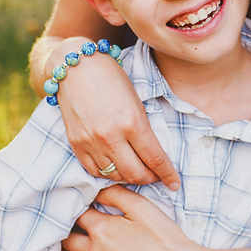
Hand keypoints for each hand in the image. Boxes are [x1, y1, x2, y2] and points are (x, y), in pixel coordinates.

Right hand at [55, 48, 179, 189]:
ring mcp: (91, 142)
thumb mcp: (136, 101)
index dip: (167, 175)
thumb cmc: (111, 79)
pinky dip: (107, 173)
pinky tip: (115, 167)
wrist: (77, 67)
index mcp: (132, 122)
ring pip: (115, 176)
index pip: (155, 159)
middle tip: (156, 176)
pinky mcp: (76, 144)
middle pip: (135, 174)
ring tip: (136, 170)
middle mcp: (111, 136)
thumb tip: (154, 155)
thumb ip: (143, 129)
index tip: (174, 183)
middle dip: (150, 179)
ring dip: (129, 177)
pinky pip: (94, 171)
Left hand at [57, 186, 202, 250]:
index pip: (77, 213)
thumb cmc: (163, 238)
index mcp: (101, 229)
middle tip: (75, 220)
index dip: (78, 205)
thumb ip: (116, 194)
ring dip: (64, 250)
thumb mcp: (142, 207)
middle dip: (67, 227)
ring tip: (70, 241)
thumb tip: (97, 190)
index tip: (83, 202)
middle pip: (66, 237)